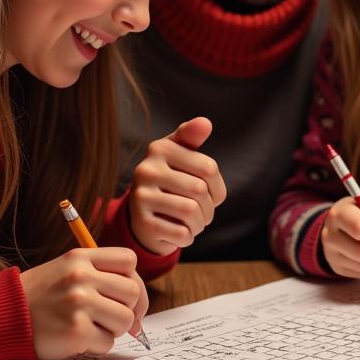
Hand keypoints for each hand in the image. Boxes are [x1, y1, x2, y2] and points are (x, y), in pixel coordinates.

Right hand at [20, 248, 148, 359]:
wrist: (1, 318)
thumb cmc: (39, 297)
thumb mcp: (66, 271)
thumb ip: (101, 277)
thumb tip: (139, 307)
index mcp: (80, 257)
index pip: (129, 260)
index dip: (133, 279)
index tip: (126, 296)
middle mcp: (81, 277)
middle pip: (133, 292)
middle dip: (129, 309)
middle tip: (114, 319)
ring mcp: (79, 304)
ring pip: (125, 319)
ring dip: (114, 329)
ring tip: (92, 327)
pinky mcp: (76, 332)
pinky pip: (108, 342)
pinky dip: (97, 345)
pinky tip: (78, 339)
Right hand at [129, 117, 226, 253]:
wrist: (143, 217)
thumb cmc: (171, 181)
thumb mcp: (180, 155)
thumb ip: (191, 137)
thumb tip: (205, 123)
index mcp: (160, 148)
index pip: (209, 168)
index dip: (218, 188)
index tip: (212, 195)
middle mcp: (146, 169)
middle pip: (199, 190)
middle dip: (209, 209)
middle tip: (203, 214)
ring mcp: (141, 196)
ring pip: (190, 211)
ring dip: (200, 224)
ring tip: (194, 223)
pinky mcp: (142, 223)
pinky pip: (181, 233)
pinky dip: (188, 237)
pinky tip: (181, 232)